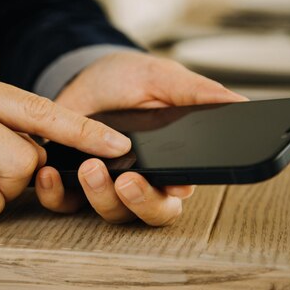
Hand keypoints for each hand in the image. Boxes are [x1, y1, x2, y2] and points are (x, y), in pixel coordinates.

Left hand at [35, 50, 247, 225]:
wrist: (83, 76)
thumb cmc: (128, 79)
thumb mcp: (162, 78)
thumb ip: (198, 93)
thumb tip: (239, 103)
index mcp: (169, 162)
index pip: (178, 192)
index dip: (173, 194)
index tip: (171, 185)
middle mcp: (141, 180)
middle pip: (149, 213)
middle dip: (139, 202)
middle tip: (127, 180)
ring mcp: (106, 185)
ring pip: (111, 212)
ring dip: (100, 196)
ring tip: (89, 167)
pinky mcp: (72, 183)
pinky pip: (66, 203)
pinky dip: (57, 195)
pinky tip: (50, 174)